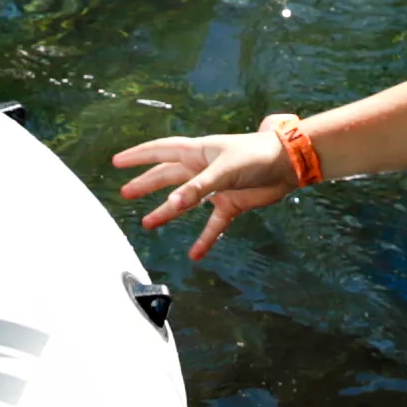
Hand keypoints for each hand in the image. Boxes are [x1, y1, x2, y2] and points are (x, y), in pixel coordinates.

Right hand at [109, 127, 299, 262]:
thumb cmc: (257, 156)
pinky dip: (205, 239)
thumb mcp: (224, 171)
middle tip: (126, 192)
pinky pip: (213, 225)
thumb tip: (173, 204)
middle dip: (147, 183)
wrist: (289, 165)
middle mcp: (203, 168)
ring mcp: (216, 187)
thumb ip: (198, 188)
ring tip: (148, 223)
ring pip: (186, 201)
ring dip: (167, 211)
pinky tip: (195, 255)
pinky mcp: (231, 204)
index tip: (118, 161)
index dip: (139, 155)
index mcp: (198, 152)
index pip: (161, 151)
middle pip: (168, 176)